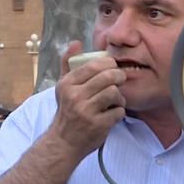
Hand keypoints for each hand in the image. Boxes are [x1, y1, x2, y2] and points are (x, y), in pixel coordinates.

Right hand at [49, 40, 126, 158]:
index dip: (109, 64)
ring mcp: (87, 112)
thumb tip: (75, 42)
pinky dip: (119, 111)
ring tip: (116, 99)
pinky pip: (119, 111)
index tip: (112, 68)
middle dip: (119, 76)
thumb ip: (68, 63)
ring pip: (114, 92)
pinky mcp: (98, 125)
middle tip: (120, 80)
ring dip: (119, 95)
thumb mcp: (62, 86)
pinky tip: (113, 112)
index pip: (94, 65)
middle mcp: (75, 96)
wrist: (64, 141)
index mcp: (67, 84)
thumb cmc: (67, 111)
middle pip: (108, 77)